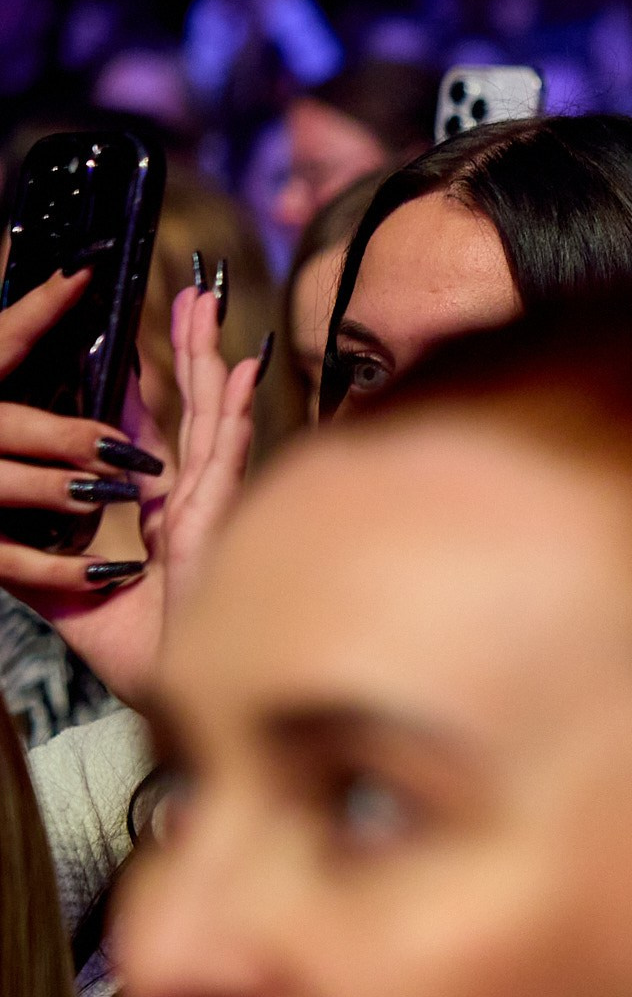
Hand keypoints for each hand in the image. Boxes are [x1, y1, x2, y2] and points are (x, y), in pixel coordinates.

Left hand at [0, 278, 264, 702]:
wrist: (178, 701)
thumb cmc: (145, 661)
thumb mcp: (71, 601)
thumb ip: (41, 566)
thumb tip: (4, 545)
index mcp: (164, 520)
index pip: (153, 440)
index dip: (149, 390)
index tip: (143, 346)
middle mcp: (195, 506)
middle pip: (193, 412)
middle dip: (193, 352)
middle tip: (194, 295)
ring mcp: (213, 511)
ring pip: (213, 419)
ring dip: (213, 361)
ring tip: (211, 308)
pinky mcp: (220, 524)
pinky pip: (225, 458)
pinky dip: (235, 413)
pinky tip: (242, 374)